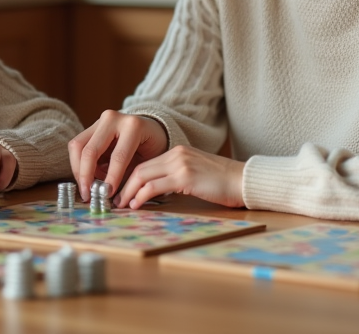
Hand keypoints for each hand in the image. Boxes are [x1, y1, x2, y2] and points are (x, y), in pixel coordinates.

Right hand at [67, 111, 168, 202]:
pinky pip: (76, 146)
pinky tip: (88, 177)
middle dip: (86, 176)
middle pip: (90, 150)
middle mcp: (113, 118)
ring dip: (79, 170)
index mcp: (133, 126)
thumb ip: (129, 175)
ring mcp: (100, 120)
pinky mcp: (90, 126)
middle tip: (88, 195)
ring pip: (77, 146)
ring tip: (87, 188)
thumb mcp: (147, 162)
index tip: (106, 195)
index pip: (118, 156)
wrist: (150, 128)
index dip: (111, 178)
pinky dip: (79, 165)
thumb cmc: (151, 148)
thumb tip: (109, 195)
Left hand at [116, 145, 244, 208]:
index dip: (129, 179)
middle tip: (114, 200)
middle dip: (123, 185)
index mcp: (177, 152)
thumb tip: (154, 194)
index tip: (120, 192)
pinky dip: (140, 196)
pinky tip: (136, 205)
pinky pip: (154, 186)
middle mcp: (176, 154)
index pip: (145, 164)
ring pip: (142, 175)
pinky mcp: (185, 176)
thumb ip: (176, 179)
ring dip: (128, 191)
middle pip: (139, 168)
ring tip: (121, 205)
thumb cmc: (223, 183)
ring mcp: (180, 163)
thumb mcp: (195, 175)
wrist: (244, 180)